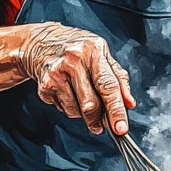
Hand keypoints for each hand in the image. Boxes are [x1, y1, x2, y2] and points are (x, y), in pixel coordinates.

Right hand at [17, 23, 134, 134]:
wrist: (40, 41)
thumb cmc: (77, 48)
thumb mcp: (101, 54)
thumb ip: (118, 78)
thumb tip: (129, 103)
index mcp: (93, 50)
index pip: (108, 85)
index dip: (116, 109)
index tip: (121, 128)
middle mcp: (74, 60)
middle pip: (91, 103)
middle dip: (99, 120)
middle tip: (104, 126)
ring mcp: (57, 73)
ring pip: (77, 111)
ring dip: (84, 115)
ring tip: (82, 99)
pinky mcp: (45, 85)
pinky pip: (64, 109)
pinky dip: (70, 108)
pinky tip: (68, 93)